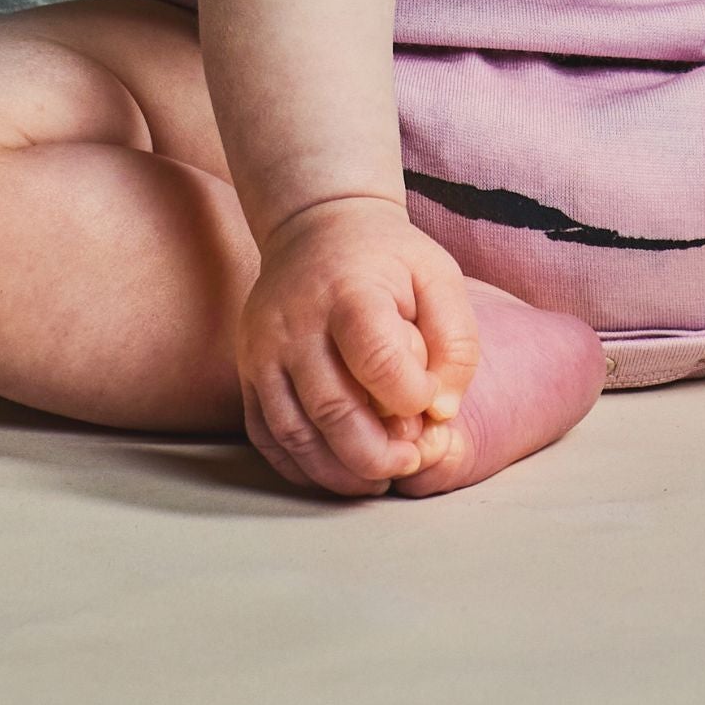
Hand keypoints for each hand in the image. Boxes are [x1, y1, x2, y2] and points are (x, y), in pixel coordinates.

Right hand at [238, 194, 482, 492]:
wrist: (317, 227)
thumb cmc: (387, 257)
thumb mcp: (437, 274)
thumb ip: (456, 341)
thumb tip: (442, 410)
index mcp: (349, 290)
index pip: (377, 358)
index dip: (411, 395)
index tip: (430, 398)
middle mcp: (296, 323)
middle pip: (332, 409)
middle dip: (377, 453)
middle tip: (410, 461)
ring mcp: (263, 351)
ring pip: (295, 434)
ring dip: (340, 473)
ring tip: (380, 477)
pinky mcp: (248, 373)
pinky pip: (268, 438)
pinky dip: (303, 467)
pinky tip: (339, 472)